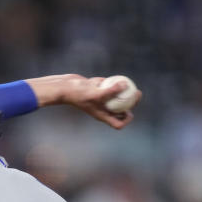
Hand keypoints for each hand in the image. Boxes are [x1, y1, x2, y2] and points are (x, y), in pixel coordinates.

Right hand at [25, 74, 141, 128]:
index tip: (131, 111)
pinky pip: (107, 87)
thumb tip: (125, 84)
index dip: (126, 120)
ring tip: (131, 84)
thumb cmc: (78, 93)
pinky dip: (111, 83)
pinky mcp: (96, 90)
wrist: (65, 87)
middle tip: (137, 93)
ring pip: (115, 98)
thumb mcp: (96, 92)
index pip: (117, 124)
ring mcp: (99, 100)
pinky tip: (114, 77)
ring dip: (123, 92)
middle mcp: (102, 109)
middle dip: (130, 103)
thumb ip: (110, 90)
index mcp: (102, 115)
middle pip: (120, 110)